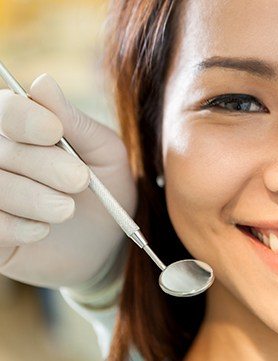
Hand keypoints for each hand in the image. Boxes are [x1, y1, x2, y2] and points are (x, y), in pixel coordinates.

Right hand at [0, 73, 135, 287]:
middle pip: (1, 148)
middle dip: (43, 164)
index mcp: (24, 128)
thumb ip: (74, 122)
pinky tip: (42, 230)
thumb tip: (42, 81)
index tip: (53, 133)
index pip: (4, 109)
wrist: (108, 244)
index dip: (24, 119)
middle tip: (79, 181)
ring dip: (33, 198)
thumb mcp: (104, 153)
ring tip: (66, 209)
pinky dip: (18, 227)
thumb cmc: (107, 190)